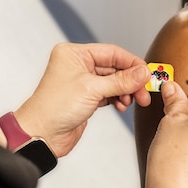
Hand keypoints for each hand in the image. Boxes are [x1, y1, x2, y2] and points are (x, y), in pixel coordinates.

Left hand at [12, 43, 151, 156]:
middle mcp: (77, 65)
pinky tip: (122, 105)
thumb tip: (143, 73)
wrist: (41, 135)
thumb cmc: (54, 108)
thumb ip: (121, 81)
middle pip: (114, 67)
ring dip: (125, 91)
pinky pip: (108, 93)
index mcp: (74, 54)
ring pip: (113, 81)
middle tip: (143, 92)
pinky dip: (117, 98)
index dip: (131, 63)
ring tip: (133, 101)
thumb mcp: (92, 90)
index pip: (111, 52)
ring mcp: (82, 82)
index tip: (147, 73)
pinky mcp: (85, 98)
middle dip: (130, 80)